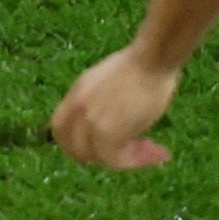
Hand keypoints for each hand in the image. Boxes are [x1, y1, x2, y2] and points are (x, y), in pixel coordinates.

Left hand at [51, 43, 179, 170]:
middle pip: (75, 148)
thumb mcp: (111, 81)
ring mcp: (90, 121)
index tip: (95, 150)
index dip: (74, 144)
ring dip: (128, 160)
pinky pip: (117, 160)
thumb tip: (115, 124)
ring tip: (154, 152)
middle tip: (127, 156)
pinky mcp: (106, 134)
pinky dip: (138, 160)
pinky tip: (158, 153)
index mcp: (77, 91)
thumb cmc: (144, 63)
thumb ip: (102, 103)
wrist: (153, 58)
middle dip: (101, 157)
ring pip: (100, 157)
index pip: (59, 127)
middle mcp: (78, 107)